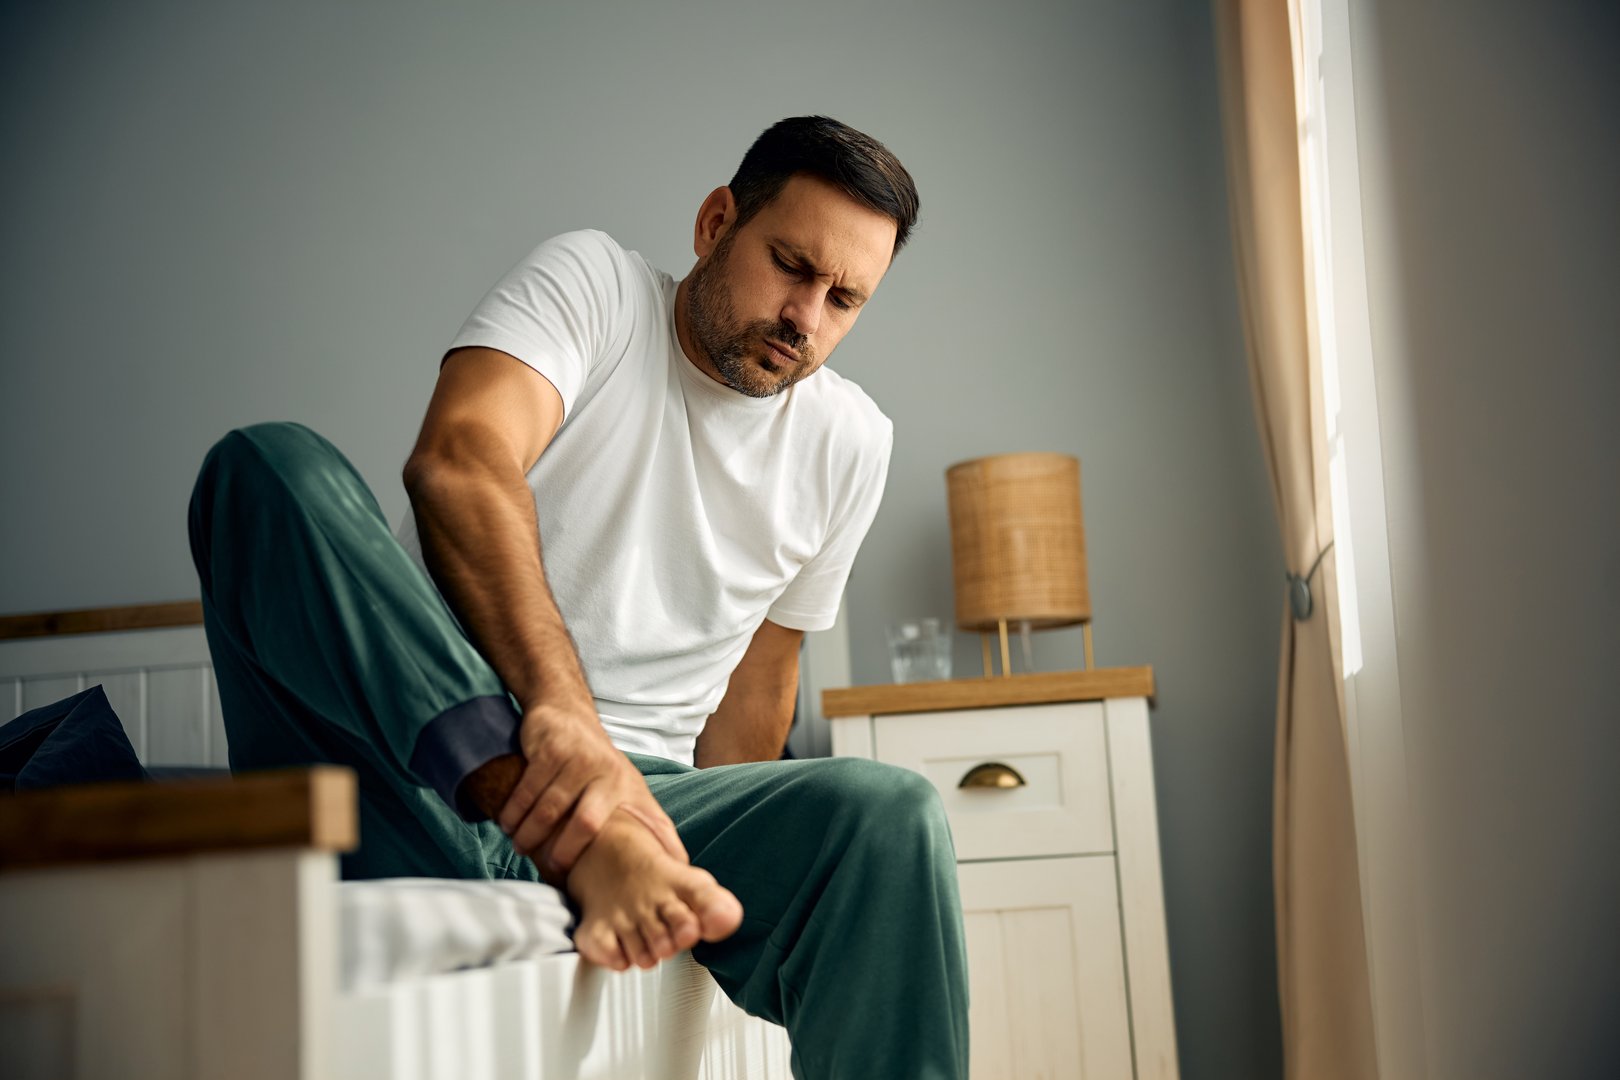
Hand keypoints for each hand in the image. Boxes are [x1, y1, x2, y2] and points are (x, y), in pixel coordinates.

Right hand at [497, 698, 687, 877]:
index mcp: (629, 789)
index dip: (610, 858)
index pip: (622, 831)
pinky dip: (514, 811)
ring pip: (549, 809)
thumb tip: (681, 865)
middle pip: (586, 824)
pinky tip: (507, 823)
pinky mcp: (551, 750)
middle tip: (546, 867)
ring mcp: (578, 760)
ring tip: (520, 846)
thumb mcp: (633, 790)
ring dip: (530, 833)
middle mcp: (607, 773)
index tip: (582, 876)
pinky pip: (527, 789)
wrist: (569, 714)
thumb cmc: (602, 765)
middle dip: (563, 851)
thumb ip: (653, 825)